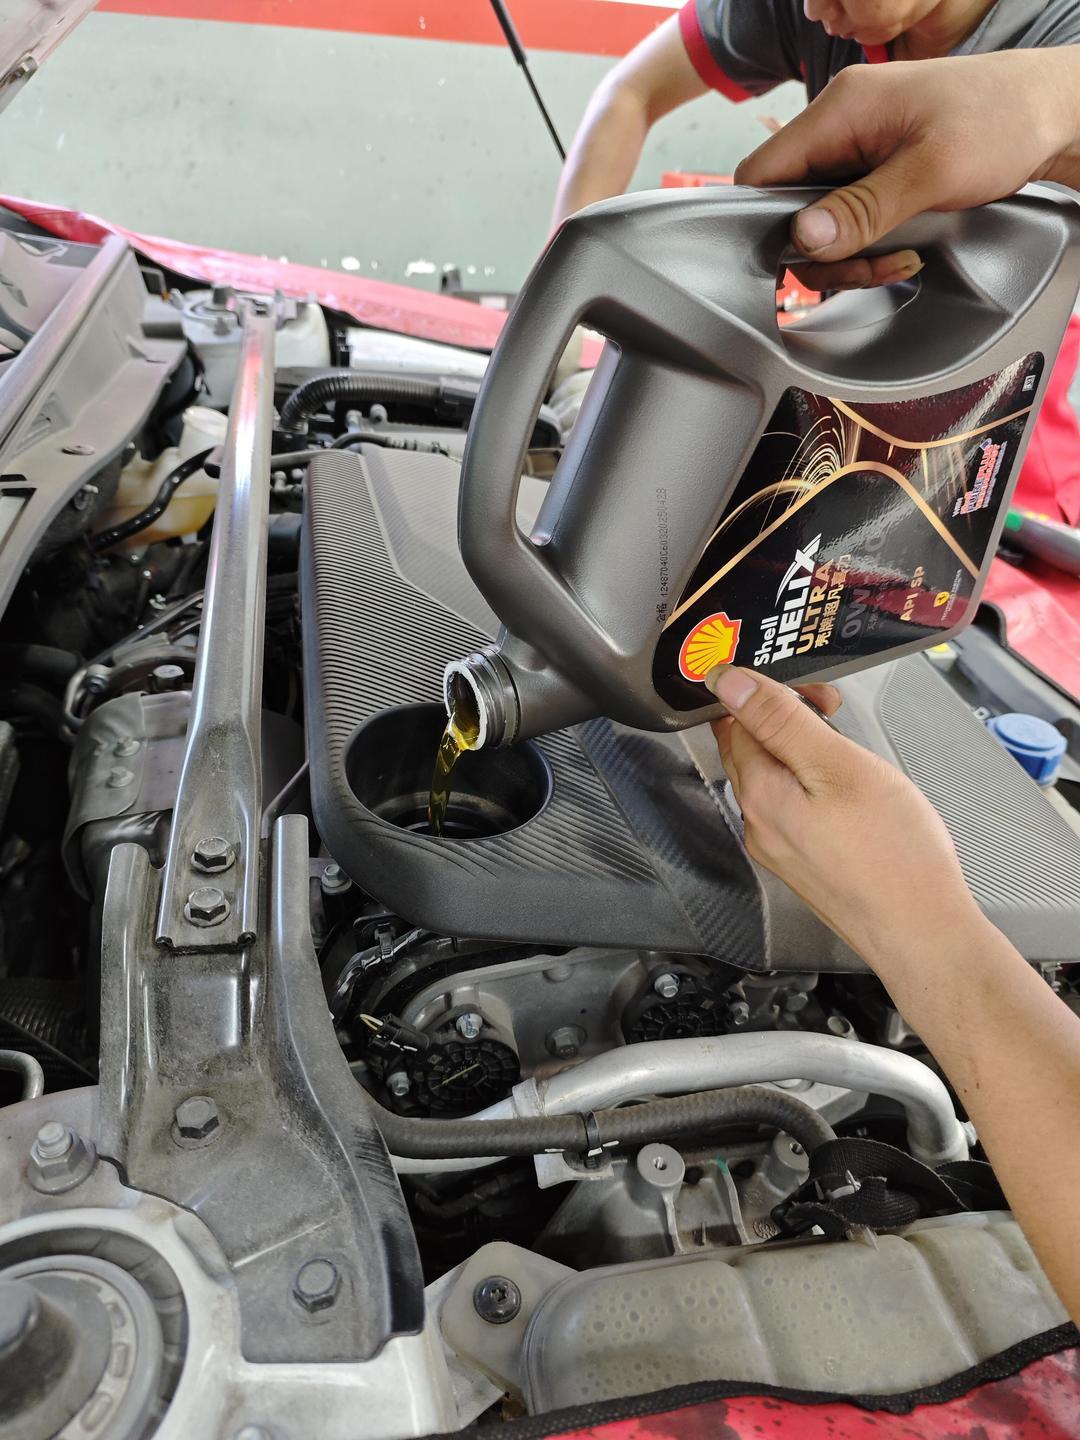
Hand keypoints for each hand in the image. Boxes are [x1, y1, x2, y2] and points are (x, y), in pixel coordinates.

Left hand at [706, 665, 979, 964]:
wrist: (922, 934)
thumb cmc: (894, 858)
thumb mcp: (839, 767)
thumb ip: (780, 721)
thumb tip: (728, 682)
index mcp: (758, 794)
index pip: (731, 721)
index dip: (766, 692)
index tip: (810, 689)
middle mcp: (757, 824)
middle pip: (750, 749)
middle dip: (784, 718)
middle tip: (833, 710)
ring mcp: (778, 847)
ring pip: (773, 778)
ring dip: (801, 750)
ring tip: (848, 749)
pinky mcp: (803, 863)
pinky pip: (793, 808)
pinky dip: (813, 785)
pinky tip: (849, 790)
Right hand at [735, 48, 1079, 285]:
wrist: (1055, 112)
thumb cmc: (1004, 121)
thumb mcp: (930, 172)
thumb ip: (860, 209)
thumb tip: (802, 238)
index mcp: (841, 110)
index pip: (761, 172)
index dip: (768, 223)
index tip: (805, 257)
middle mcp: (841, 124)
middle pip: (788, 205)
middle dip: (824, 252)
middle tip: (868, 267)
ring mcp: (859, 145)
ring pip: (820, 219)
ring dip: (851, 254)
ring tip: (894, 259)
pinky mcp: (877, 166)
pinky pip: (849, 215)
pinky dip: (868, 243)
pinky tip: (900, 249)